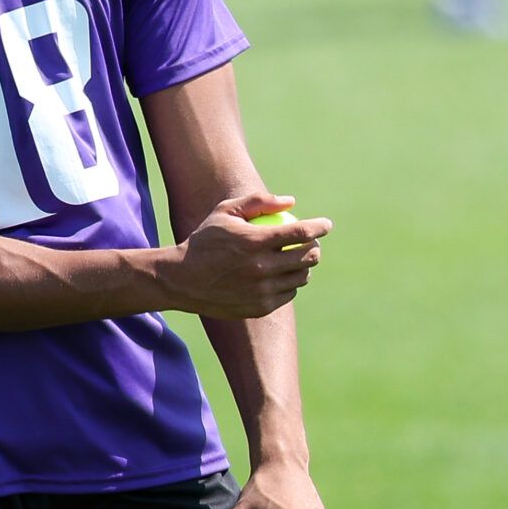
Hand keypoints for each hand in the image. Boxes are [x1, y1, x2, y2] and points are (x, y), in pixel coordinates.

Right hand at [163, 194, 330, 318]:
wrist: (182, 279)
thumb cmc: (204, 240)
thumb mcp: (225, 211)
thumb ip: (258, 201)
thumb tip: (291, 202)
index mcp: (255, 242)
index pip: (301, 233)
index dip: (319, 227)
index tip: (325, 225)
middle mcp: (262, 268)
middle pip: (307, 257)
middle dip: (315, 248)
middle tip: (310, 244)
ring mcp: (262, 290)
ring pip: (301, 278)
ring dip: (304, 267)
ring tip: (296, 260)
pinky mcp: (260, 307)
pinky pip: (287, 294)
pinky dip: (289, 285)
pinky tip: (282, 277)